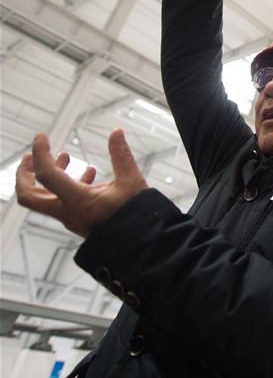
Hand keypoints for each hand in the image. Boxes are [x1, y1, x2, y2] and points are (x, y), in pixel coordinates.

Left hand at [15, 130, 148, 238]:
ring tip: (64, 156)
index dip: (40, 152)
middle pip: (28, 195)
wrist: (142, 245)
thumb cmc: (137, 216)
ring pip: (44, 199)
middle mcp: (68, 212)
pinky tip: (89, 173)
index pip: (45, 175)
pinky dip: (67, 184)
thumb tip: (116, 132)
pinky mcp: (79, 220)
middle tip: (32, 155)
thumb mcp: (131, 182)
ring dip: (47, 176)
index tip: (42, 136)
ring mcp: (71, 218)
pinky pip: (62, 202)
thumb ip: (121, 155)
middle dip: (25, 173)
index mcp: (77, 201)